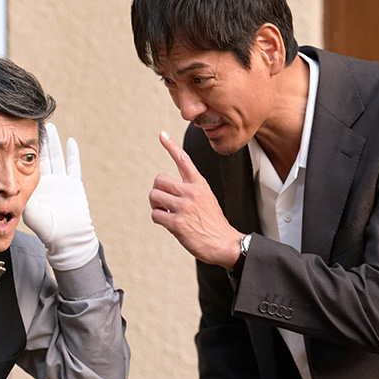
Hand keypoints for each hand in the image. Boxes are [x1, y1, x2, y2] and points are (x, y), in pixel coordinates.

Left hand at [22, 122, 98, 269]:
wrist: (66, 238)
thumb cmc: (46, 228)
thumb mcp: (30, 210)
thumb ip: (22, 197)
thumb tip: (11, 188)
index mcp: (35, 185)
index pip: (26, 162)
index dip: (23, 149)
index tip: (16, 133)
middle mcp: (48, 180)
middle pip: (43, 155)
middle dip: (39, 140)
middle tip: (32, 122)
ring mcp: (62, 181)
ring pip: (57, 156)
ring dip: (54, 142)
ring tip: (50, 126)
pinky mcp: (74, 184)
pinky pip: (73, 165)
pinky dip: (73, 153)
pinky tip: (70, 141)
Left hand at [150, 131, 241, 268]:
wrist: (225, 243)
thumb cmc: (213, 223)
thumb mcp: (206, 198)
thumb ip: (189, 190)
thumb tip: (166, 190)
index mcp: (199, 184)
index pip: (184, 160)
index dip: (171, 146)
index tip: (161, 134)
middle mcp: (192, 192)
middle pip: (159, 180)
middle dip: (157, 191)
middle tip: (163, 202)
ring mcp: (184, 207)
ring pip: (154, 196)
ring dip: (155, 205)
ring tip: (165, 212)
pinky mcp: (178, 223)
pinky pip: (155, 214)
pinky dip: (158, 218)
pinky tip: (168, 223)